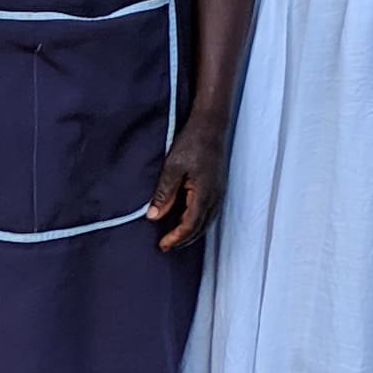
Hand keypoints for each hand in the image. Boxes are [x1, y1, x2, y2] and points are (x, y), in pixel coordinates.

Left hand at [146, 120, 229, 251]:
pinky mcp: (218, 187)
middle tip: (166, 247)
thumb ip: (164, 193)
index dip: (176, 238)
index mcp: (204, 194)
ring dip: (191, 233)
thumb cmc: (192, 142)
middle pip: (200, 228)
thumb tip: (153, 216)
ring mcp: (219, 192)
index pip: (190, 225)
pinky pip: (210, 212)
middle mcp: (215, 197)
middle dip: (183, 240)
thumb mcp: (172, 167)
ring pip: (207, 222)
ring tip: (175, 238)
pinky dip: (198, 222)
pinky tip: (187, 220)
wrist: (211, 125)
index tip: (162, 245)